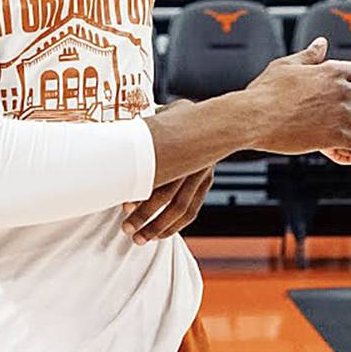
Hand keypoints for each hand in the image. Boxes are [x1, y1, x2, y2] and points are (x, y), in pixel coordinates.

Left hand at [120, 100, 212, 243]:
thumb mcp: (169, 112)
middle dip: (146, 215)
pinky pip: (191, 211)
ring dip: (159, 226)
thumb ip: (151, 121)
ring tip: (140, 239)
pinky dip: (175, 225)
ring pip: (181, 208)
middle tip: (127, 229)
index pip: (158, 175)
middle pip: (168, 195)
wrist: (226, 119)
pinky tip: (160, 235)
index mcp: (180, 145)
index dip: (141, 193)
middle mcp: (193, 163)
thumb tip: (126, 127)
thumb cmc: (187, 115)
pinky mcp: (206, 184)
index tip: (124, 206)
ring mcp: (201, 175)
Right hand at [244, 37, 350, 154]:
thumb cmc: (265, 91)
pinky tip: (344, 146)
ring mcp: (340, 113)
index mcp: (331, 71)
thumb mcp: (287, 65)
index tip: (346, 97)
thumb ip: (310, 55)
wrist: (253, 117)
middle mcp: (341, 90)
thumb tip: (322, 42)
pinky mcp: (335, 136)